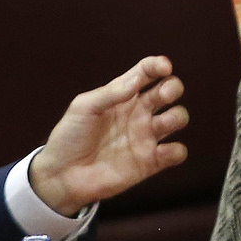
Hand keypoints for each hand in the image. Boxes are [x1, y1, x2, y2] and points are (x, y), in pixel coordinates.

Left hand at [28, 56, 188, 215]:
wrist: (62, 175)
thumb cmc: (70, 136)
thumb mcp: (84, 107)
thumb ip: (111, 93)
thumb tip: (137, 80)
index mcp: (122, 95)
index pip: (146, 72)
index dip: (158, 65)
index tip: (165, 67)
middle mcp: (138, 112)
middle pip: (168, 91)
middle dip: (173, 88)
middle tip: (163, 94)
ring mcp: (145, 137)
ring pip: (177, 118)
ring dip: (178, 116)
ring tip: (163, 122)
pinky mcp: (150, 162)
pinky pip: (176, 153)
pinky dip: (176, 151)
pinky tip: (160, 151)